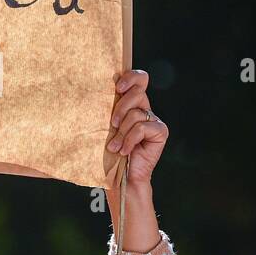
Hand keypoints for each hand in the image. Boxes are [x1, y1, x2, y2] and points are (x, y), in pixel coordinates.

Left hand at [107, 69, 168, 188]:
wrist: (120, 177)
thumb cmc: (108, 152)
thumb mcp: (105, 127)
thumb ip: (106, 109)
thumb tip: (95, 91)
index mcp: (131, 103)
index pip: (139, 79)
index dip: (131, 77)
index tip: (117, 87)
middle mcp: (144, 109)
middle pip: (138, 92)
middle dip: (121, 107)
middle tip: (112, 124)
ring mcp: (153, 120)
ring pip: (136, 113)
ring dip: (121, 132)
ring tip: (114, 146)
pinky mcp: (160, 132)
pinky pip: (142, 128)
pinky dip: (129, 140)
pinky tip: (124, 151)